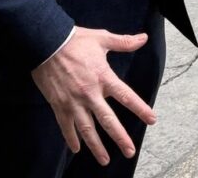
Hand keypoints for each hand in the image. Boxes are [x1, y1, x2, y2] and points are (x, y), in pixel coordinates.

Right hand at [31, 28, 154, 165]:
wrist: (45, 42)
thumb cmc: (74, 40)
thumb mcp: (102, 38)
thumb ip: (124, 42)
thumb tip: (143, 38)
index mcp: (103, 77)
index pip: (126, 96)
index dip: (140, 109)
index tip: (152, 120)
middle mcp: (90, 93)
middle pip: (108, 120)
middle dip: (120, 137)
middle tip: (129, 152)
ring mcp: (73, 101)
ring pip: (87, 129)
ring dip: (96, 146)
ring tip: (105, 160)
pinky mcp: (58, 104)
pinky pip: (66, 126)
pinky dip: (71, 138)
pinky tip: (77, 149)